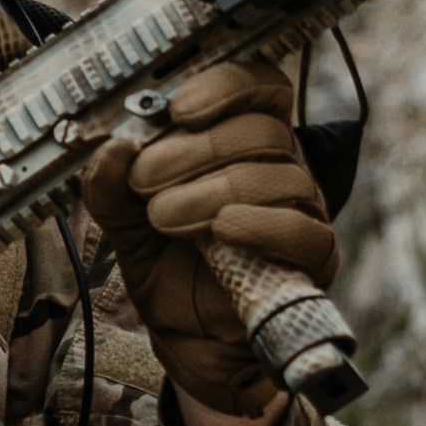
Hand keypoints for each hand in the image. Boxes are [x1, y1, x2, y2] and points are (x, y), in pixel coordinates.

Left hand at [80, 53, 334, 425]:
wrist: (187, 340)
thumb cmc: (169, 269)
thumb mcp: (125, 224)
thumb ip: (112, 188)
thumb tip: (110, 147)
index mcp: (244, 143)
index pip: (260, 87)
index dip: (224, 86)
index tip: (176, 108)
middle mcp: (282, 167)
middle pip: (263, 131)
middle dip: (196, 150)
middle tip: (145, 179)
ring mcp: (304, 211)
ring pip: (280, 177)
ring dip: (213, 191)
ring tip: (163, 217)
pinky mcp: (315, 258)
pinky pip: (305, 231)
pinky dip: (262, 225)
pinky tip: (222, 229)